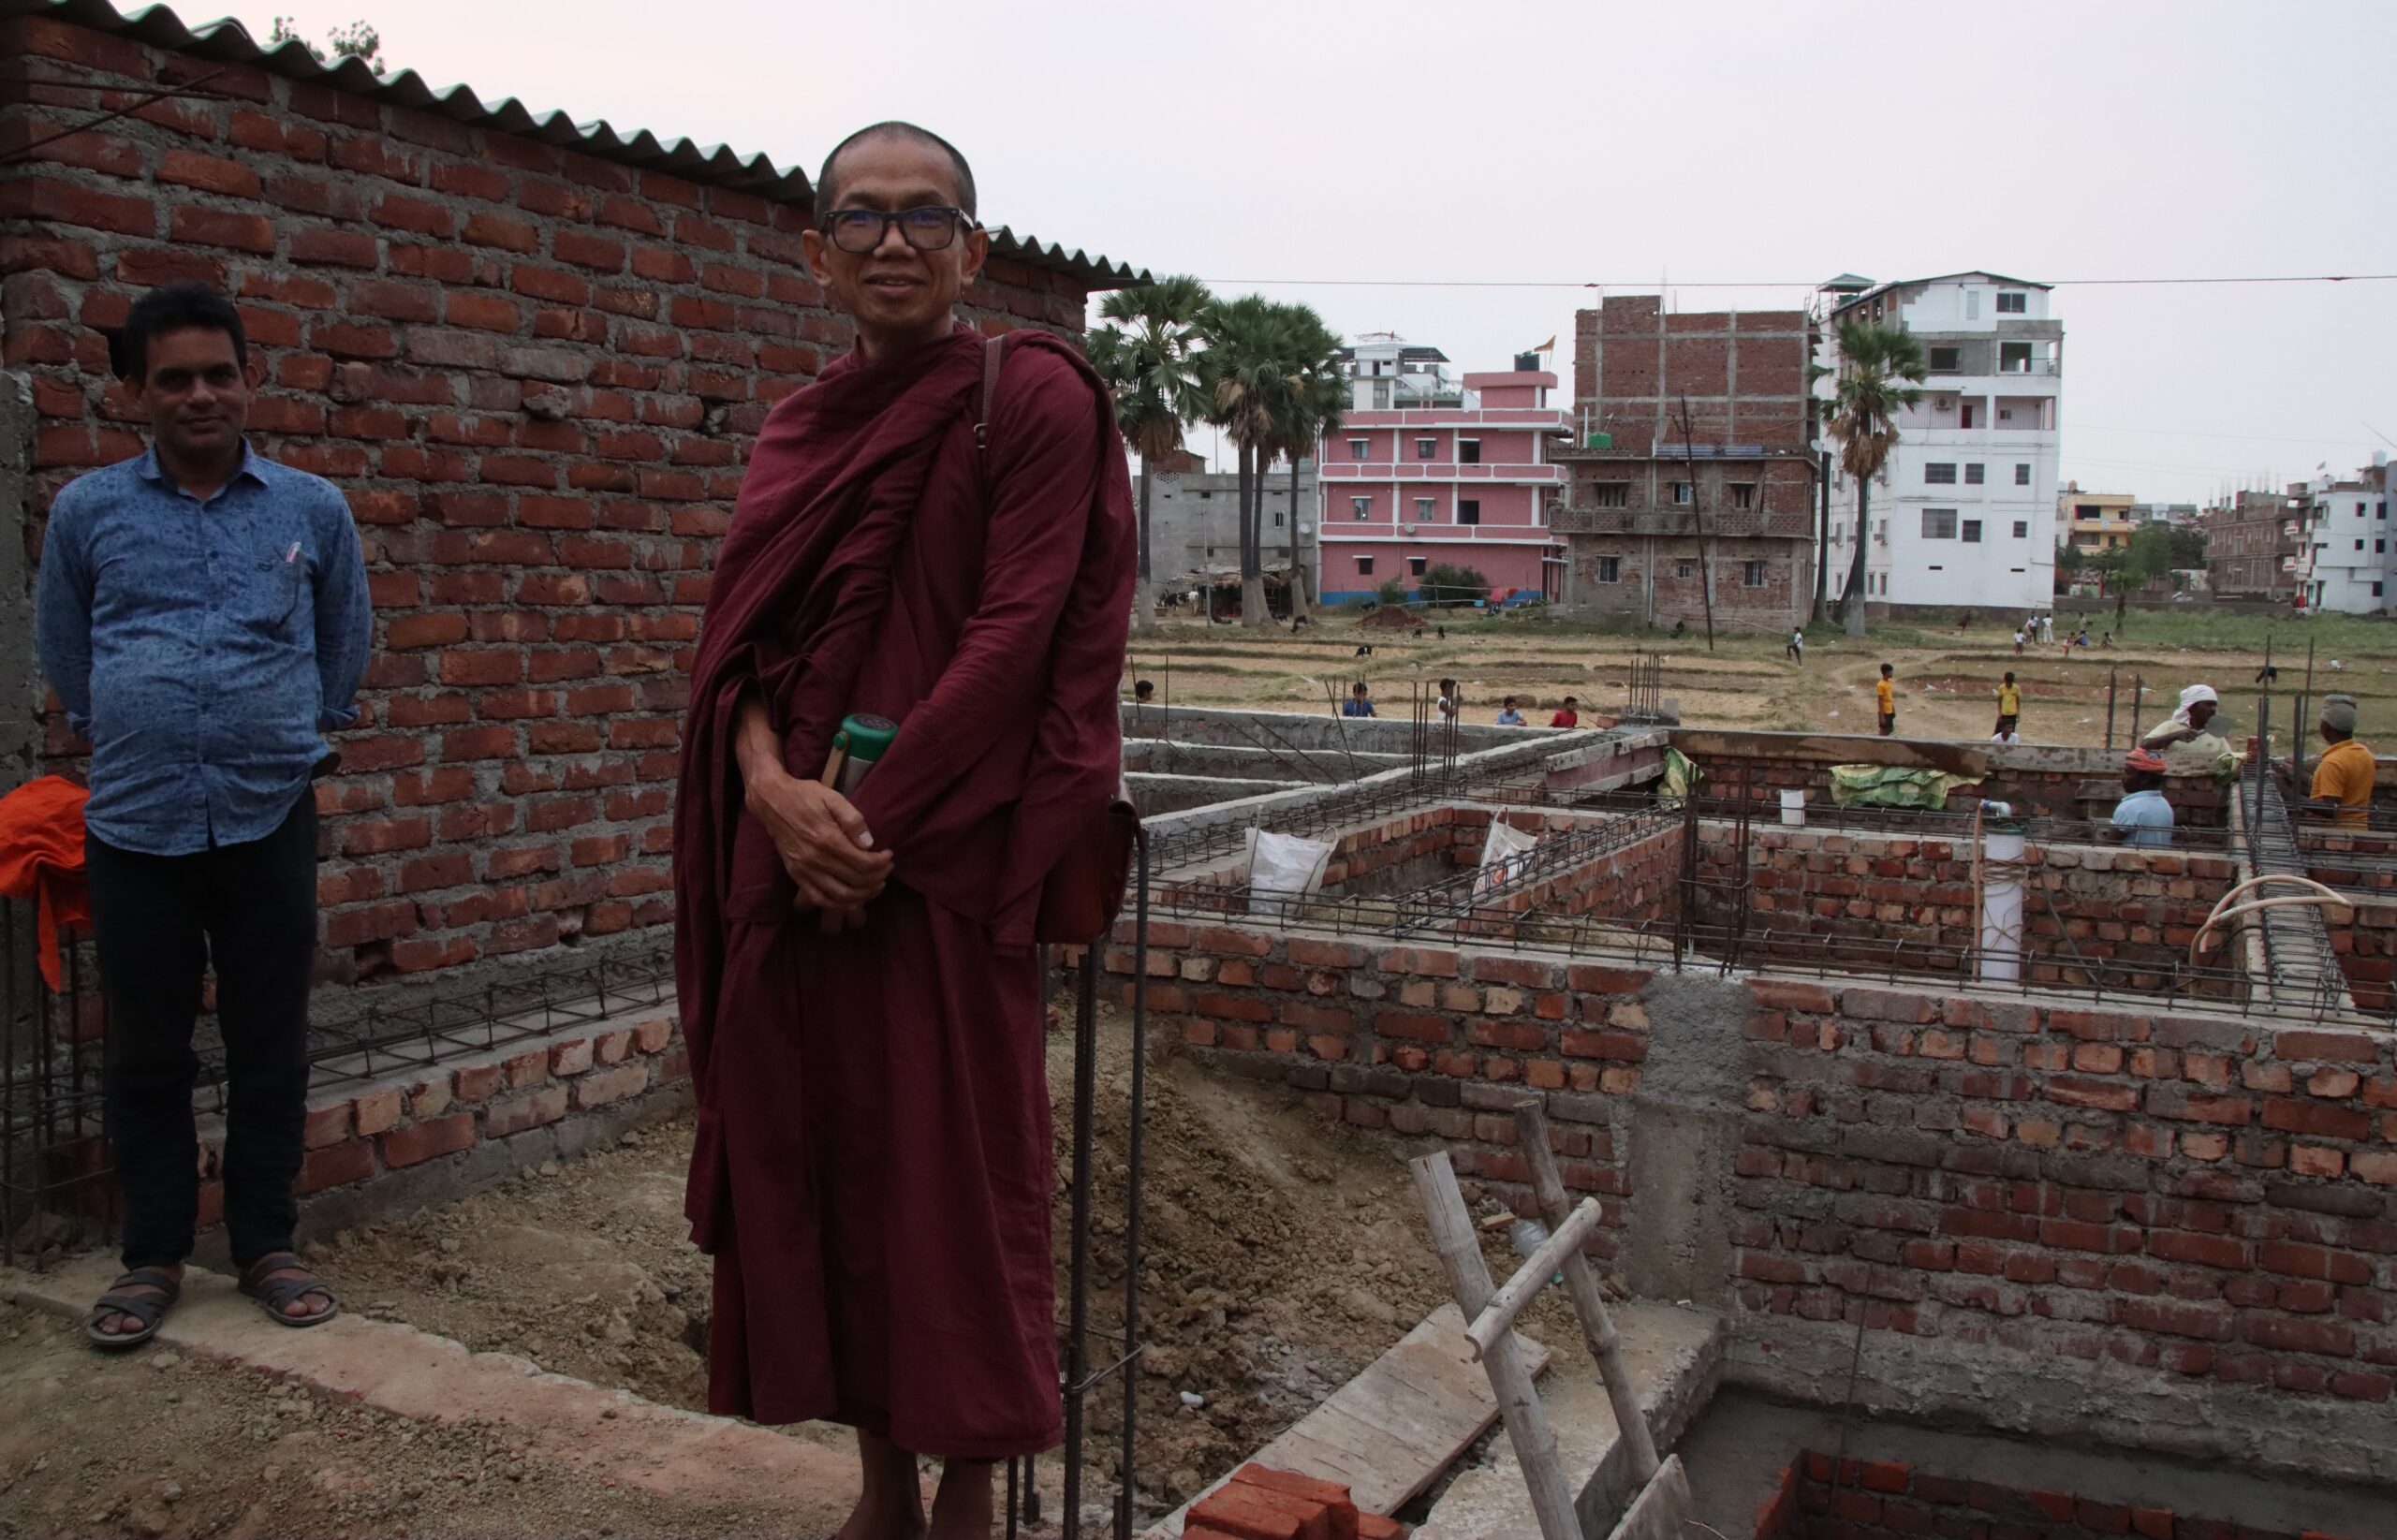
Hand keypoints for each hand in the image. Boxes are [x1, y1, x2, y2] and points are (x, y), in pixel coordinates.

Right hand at [747, 767, 892, 912]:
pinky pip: (820, 900)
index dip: (882, 863)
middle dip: (878, 878)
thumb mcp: (832, 797)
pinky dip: (839, 905)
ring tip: (876, 885)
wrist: (772, 802)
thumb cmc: (806, 796)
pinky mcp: (796, 875)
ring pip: (841, 896)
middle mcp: (815, 859)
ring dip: (863, 895)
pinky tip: (853, 900)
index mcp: (827, 838)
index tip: (889, 856)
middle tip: (886, 870)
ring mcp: (804, 870)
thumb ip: (852, 819)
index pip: (863, 863)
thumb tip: (869, 843)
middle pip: (856, 881)